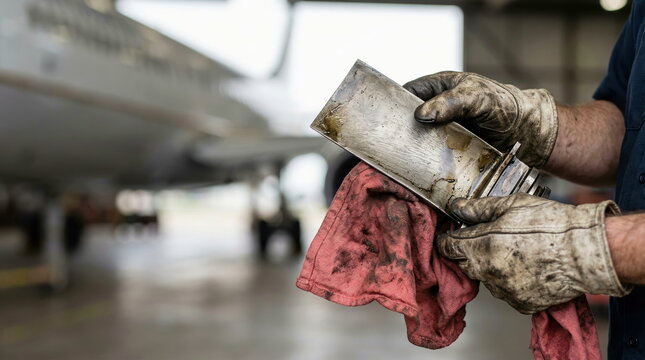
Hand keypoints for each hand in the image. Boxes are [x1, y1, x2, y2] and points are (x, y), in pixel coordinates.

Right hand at [404, 72, 557, 167]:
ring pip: (418, 140)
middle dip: (400, 131)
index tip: (383, 117)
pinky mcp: (449, 151)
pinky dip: (425, 164)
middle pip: (409, 120)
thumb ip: (450, 102)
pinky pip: (432, 157)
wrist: (529, 134)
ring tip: (399, 160)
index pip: (407, 93)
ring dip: (411, 150)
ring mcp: (443, 132)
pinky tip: (417, 171)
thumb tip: (421, 115)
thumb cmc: (505, 105)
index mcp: (439, 88)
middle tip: (389, 143)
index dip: (394, 103)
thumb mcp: (477, 98)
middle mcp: (437, 110)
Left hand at [437, 193, 630, 313]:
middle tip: (490, 239)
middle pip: (465, 264)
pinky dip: (512, 282)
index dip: (449, 238)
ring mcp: (504, 290)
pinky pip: (507, 292)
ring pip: (486, 279)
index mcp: (481, 246)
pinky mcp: (521, 303)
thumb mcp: (512, 205)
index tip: (455, 234)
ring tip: (516, 251)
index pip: (447, 247)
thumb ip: (478, 208)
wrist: (586, 251)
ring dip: (492, 267)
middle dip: (470, 252)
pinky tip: (527, 267)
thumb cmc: (550, 223)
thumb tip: (456, 206)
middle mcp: (488, 272)